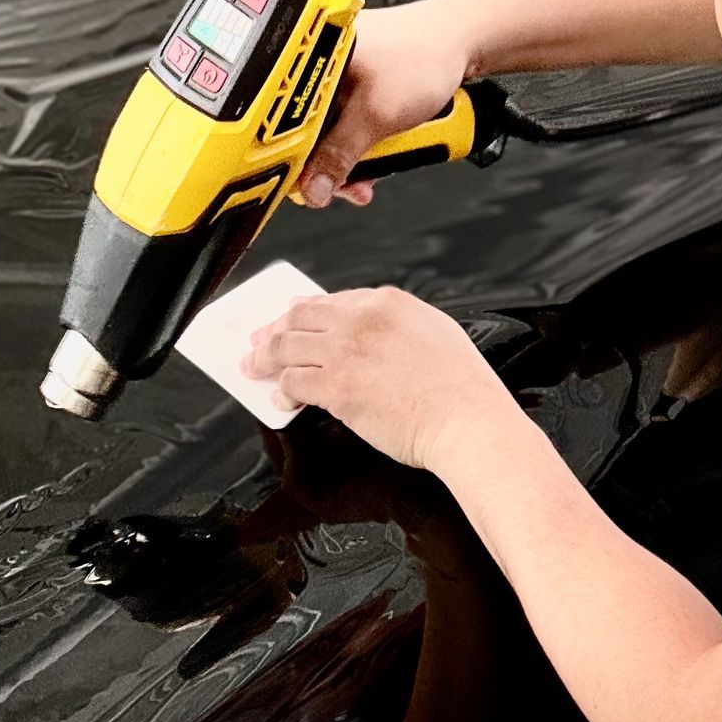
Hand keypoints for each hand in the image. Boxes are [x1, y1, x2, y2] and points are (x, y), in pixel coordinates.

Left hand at [243, 287, 506, 470]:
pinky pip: (294, 382)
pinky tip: (280, 398)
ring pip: (288, 346)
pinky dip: (282, 389)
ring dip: (266, 357)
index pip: (333, 300)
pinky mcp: (336, 386)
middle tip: (260, 341)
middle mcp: (362, 320)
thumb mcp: (434, 334)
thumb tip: (372, 338)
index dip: (305, 311)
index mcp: (388, 303)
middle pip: (301, 317)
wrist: (467, 420)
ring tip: (254, 367)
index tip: (292, 318)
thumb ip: (397, 327)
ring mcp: (346, 351)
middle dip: (275, 328)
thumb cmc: (460, 389)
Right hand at [298, 0, 474, 209]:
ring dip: (351, 160)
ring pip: (329, 133)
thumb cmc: (424, 55)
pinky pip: (348, 125)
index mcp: (309, 59)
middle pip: (304, 132)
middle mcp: (318, 66)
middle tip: (346, 186)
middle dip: (328, 166)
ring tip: (372, 171)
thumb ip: (340, 156)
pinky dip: (363, 145)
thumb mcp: (376, 116)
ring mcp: (339, 77)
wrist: (464, 41)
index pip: (278, 120)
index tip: (302, 186)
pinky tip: (380, 154)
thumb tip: (313, 188)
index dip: (289, 158)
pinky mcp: (357, 88)